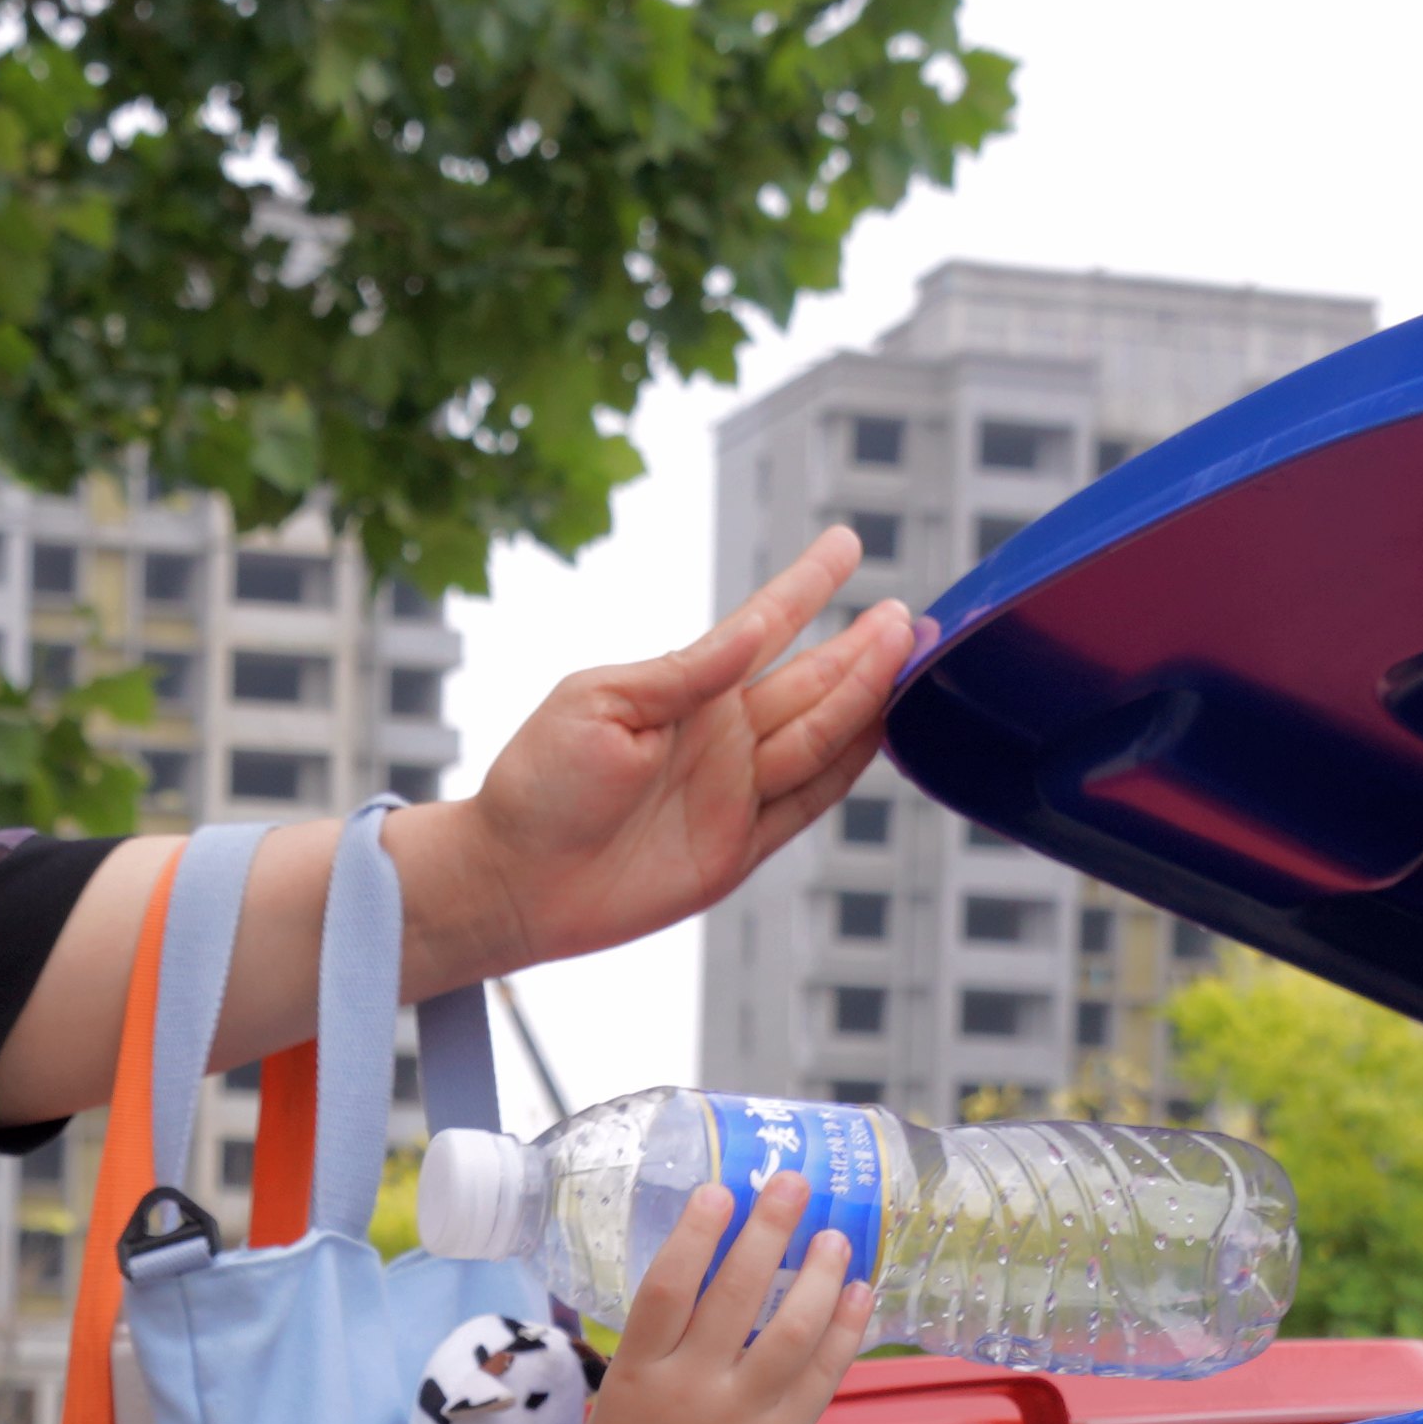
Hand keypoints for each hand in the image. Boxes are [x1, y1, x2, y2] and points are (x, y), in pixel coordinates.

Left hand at [428, 537, 929, 982]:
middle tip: (909, 614)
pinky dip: (849, 770)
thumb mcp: (601, 705)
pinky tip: (883, 732)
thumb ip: (685, 673)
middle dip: (862, 648)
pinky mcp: (739, 849)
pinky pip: (809, 803)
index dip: (805, 587)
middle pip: (810, 684)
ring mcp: (734, 792)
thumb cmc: (540, 783)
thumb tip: (749, 633)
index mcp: (685, 691)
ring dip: (867, 696)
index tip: (844, 544)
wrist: (512, 878)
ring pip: (822, 737)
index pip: (762, 628)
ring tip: (911, 651)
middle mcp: (719, 736)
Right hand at [571, 1183, 869, 1423]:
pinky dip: (844, 1329)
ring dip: (818, 1276)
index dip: (694, 1235)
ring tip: (834, 1237)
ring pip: (789, 1332)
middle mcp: (692, 1390)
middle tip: (793, 1183)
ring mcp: (743, 1416)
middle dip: (767, 1231)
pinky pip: (823, 1375)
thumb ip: (658, 1340)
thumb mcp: (620, 1394)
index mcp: (638, 1374)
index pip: (666, 1289)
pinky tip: (858, 1291)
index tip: (720, 1191)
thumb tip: (706, 1263)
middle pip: (734, 1296)